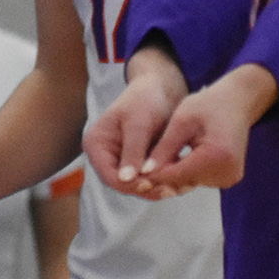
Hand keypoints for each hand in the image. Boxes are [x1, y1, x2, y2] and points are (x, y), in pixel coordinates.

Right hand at [84, 47, 186, 195]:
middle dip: (147, 188)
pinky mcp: (137, 164)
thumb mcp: (139, 123)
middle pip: (123, 185)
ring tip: (181, 187)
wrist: (161, 88)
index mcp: (96, 145)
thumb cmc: (146, 98)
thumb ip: (132, 151)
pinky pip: (149, 179)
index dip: (129, 184)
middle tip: (172, 189)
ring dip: (158, 188)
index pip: (109, 175)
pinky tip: (182, 182)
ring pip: (137, 185)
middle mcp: (105, 157)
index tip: (151, 184)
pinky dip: (163, 181)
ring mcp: (121, 161)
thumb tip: (125, 180)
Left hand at [136, 65, 276, 194]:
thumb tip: (144, 172)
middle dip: (160, 176)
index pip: (175, 174)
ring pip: (188, 183)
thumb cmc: (210, 104)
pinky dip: (185, 173)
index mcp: (216, 156)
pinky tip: (175, 160)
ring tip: (155, 162)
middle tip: (137, 169)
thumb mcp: (182, 120)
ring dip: (172, 175)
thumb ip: (164, 148)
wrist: (239, 102)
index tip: (131, 171)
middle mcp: (227, 172)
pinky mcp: (229, 178)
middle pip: (182, 182)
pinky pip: (198, 180)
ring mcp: (230, 178)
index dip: (151, 174)